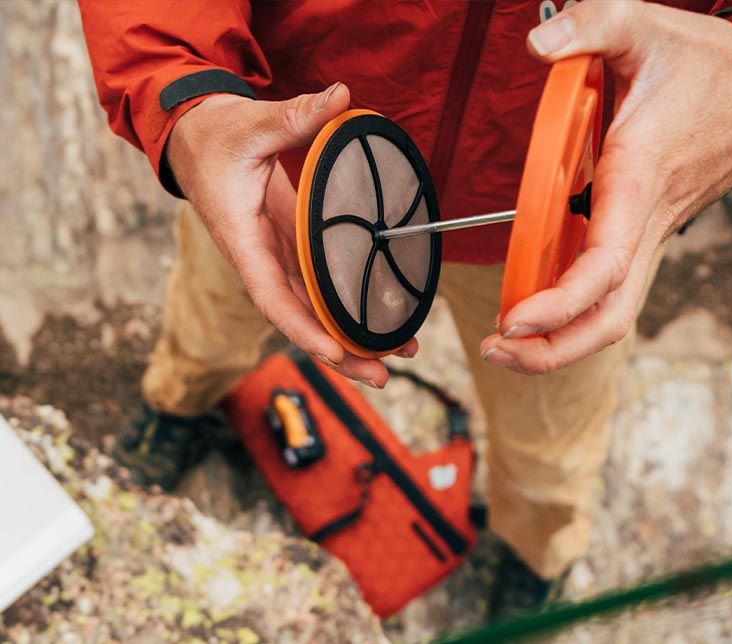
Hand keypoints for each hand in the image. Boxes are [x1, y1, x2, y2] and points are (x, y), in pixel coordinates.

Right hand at [166, 86, 415, 386]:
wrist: (194, 138)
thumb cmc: (214, 136)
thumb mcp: (250, 124)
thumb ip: (294, 116)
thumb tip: (340, 95)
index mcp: (244, 240)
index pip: (273, 298)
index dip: (305, 330)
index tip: (339, 353)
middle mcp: (260, 260)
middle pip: (299, 319)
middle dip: (339, 352)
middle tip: (383, 376)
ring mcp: (275, 258)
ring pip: (311, 309)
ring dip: (349, 335)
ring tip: (396, 352)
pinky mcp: (288, 248)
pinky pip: (316, 287)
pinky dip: (344, 305)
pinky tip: (376, 312)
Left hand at [481, 0, 731, 373]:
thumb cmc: (701, 68)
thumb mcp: (644, 28)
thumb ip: (592, 25)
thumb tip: (537, 44)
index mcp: (638, 180)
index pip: (603, 266)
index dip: (559, 303)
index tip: (513, 319)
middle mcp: (644, 223)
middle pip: (610, 316)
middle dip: (553, 349)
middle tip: (496, 350)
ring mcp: (646, 237)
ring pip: (611, 313)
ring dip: (559, 341)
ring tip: (504, 343)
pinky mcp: (641, 237)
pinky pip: (608, 291)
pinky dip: (571, 313)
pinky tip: (533, 310)